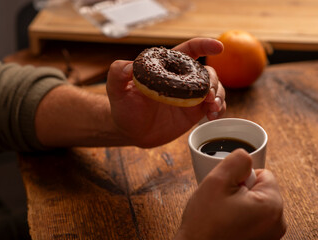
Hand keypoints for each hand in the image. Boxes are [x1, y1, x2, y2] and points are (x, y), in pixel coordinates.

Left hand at [106, 38, 225, 147]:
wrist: (130, 132)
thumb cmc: (123, 107)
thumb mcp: (116, 89)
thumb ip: (118, 73)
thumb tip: (130, 66)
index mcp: (167, 68)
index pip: (189, 51)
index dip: (205, 45)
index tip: (218, 47)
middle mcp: (181, 79)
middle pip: (207, 72)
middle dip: (213, 80)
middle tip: (208, 95)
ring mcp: (189, 96)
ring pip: (214, 88)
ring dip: (219, 95)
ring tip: (212, 107)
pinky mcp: (194, 112)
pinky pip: (213, 107)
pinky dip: (218, 109)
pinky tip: (213, 115)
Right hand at [174, 149, 286, 239]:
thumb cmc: (204, 224)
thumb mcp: (216, 181)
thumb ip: (236, 161)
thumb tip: (246, 155)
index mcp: (271, 206)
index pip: (263, 173)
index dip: (240, 177)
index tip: (227, 191)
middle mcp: (276, 222)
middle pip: (260, 188)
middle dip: (240, 190)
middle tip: (222, 202)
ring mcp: (269, 235)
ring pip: (254, 203)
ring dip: (238, 203)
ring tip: (222, 214)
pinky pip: (252, 218)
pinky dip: (239, 217)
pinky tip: (225, 224)